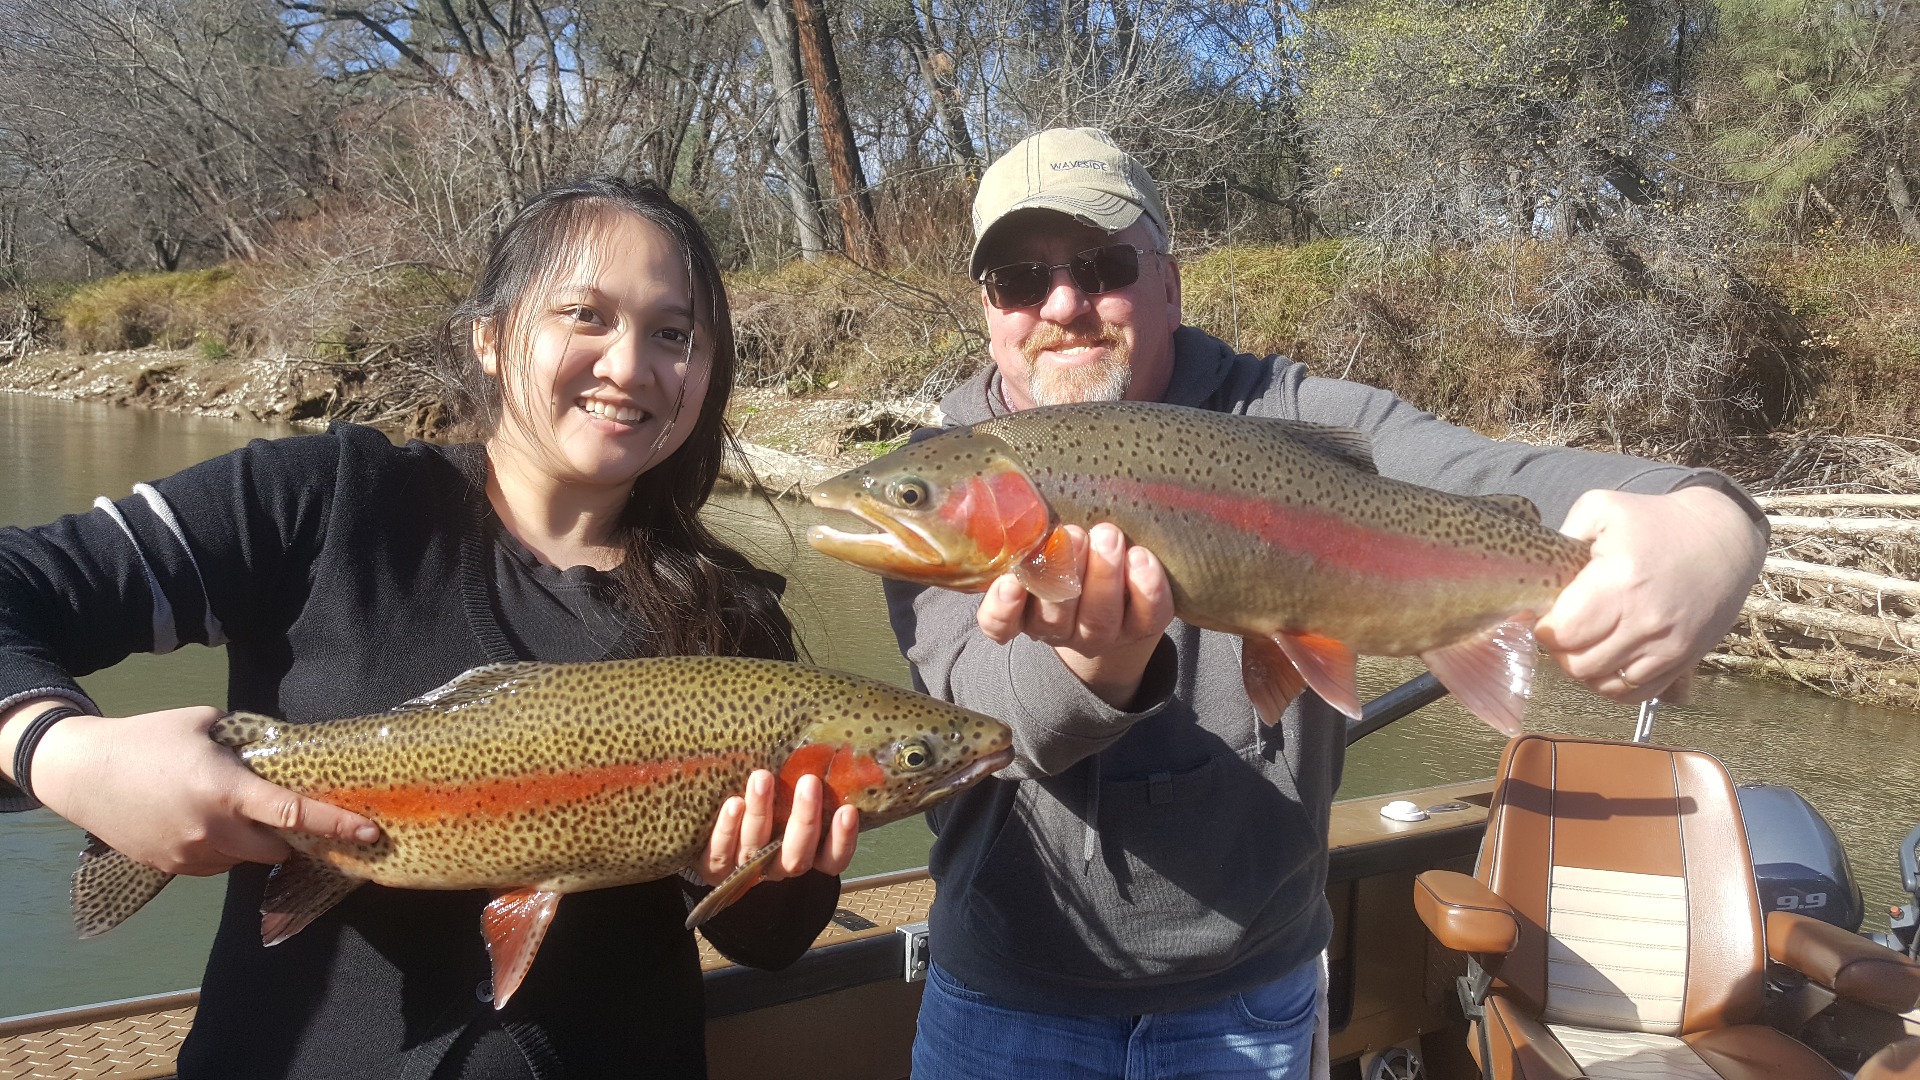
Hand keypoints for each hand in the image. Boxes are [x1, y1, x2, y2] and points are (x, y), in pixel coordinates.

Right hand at [27, 706, 381, 875]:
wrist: (81, 772)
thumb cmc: (147, 738)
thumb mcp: (205, 724)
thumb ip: (248, 742)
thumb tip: (283, 752)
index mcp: (226, 791)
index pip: (293, 813)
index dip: (337, 825)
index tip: (371, 832)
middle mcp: (212, 831)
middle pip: (278, 849)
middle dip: (292, 836)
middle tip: (290, 814)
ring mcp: (190, 856)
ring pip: (245, 859)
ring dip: (254, 842)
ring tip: (232, 809)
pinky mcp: (171, 869)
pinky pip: (216, 865)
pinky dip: (224, 849)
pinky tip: (204, 821)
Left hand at [699, 770, 858, 884]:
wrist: (706, 830)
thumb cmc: (765, 800)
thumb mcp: (789, 794)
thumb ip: (808, 782)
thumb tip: (830, 742)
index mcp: (804, 854)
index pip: (832, 859)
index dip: (842, 840)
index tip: (848, 810)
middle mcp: (778, 866)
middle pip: (796, 856)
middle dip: (805, 820)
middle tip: (809, 781)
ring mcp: (745, 870)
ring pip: (756, 851)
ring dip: (761, 813)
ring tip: (762, 777)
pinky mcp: (713, 868)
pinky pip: (719, 855)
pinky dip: (727, 830)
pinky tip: (734, 803)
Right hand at [975, 522, 1174, 707]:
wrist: (1121, 600)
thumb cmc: (1070, 560)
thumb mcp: (1045, 549)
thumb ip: (1033, 535)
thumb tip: (1027, 500)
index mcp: (1026, 612)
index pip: (1001, 624)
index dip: (1003, 608)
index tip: (1009, 582)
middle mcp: (1061, 629)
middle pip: (1055, 615)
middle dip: (1064, 572)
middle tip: (1075, 534)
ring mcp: (1103, 633)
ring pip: (1099, 618)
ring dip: (1104, 577)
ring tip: (1108, 536)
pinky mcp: (1143, 626)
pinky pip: (1148, 615)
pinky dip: (1147, 589)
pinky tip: (1141, 558)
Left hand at [1535, 486, 1765, 703]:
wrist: (1723, 539)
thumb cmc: (1655, 521)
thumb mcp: (1602, 509)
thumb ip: (1563, 535)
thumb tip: (1537, 570)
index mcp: (1619, 584)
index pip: (1562, 633)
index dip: (1545, 627)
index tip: (1547, 614)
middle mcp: (1645, 622)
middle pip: (1578, 665)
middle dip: (1561, 651)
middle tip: (1565, 630)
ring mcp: (1667, 647)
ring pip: (1605, 685)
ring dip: (1586, 670)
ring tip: (1586, 643)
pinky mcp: (1684, 660)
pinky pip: (1637, 693)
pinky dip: (1615, 684)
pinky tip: (1609, 660)